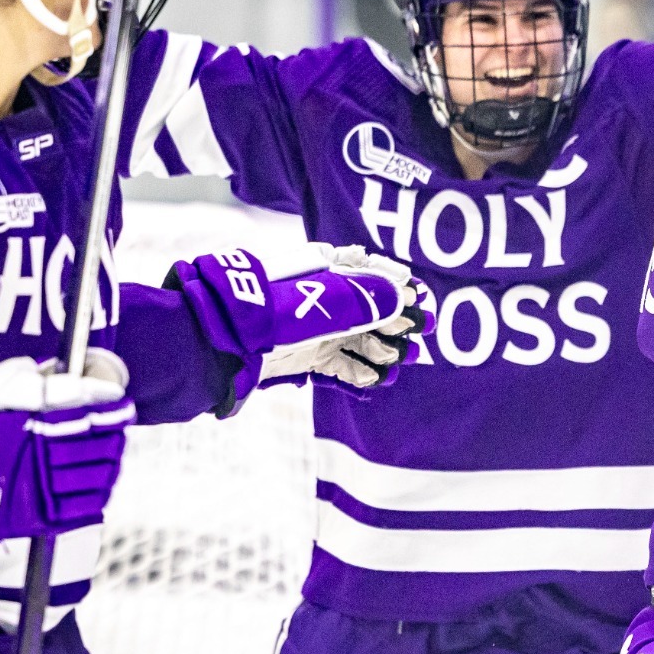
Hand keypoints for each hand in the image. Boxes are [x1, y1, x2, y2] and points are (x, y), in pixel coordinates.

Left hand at [259, 243, 430, 390]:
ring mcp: (319, 329)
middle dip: (397, 324)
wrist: (233, 338)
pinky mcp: (310, 356)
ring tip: (396, 363)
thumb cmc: (282, 309)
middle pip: (372, 311)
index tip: (421, 299)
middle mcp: (327, 299)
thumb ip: (370, 299)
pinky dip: (358, 373)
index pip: (373, 274)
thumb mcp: (330, 300)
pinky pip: (342, 365)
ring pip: (361, 340)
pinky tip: (374, 380)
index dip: (399, 287)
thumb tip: (405, 294)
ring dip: (381, 352)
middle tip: (418, 336)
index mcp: (330, 273)